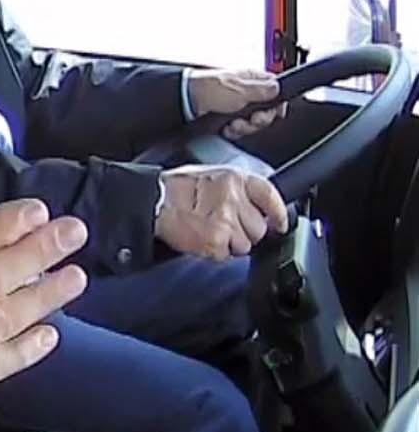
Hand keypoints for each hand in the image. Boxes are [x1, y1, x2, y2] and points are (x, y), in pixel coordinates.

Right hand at [156, 165, 288, 259]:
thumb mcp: (211, 176)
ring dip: (230, 244)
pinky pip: (226, 254)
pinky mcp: (217, 239)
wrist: (152, 201)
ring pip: (244, 245)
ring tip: (209, 232)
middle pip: (259, 228)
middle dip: (245, 232)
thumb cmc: (174, 189)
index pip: (269, 196)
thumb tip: (256, 207)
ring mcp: (227, 219)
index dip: (277, 213)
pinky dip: (215, 252)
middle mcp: (234, 197)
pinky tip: (202, 239)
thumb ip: (236, 190)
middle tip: (224, 227)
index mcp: (235, 178)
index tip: (279, 224)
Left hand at [187, 69, 285, 138]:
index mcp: (251, 80)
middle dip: (257, 120)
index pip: (275, 92)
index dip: (276, 106)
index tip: (271, 114)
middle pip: (265, 111)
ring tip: (232, 125)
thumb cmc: (207, 89)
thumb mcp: (240, 89)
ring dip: (244, 127)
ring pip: (251, 123)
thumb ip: (263, 90)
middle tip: (249, 120)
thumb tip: (279, 88)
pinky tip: (225, 129)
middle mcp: (244, 92)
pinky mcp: (224, 119)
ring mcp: (234, 106)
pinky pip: (237, 130)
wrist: (182, 102)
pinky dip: (232, 132)